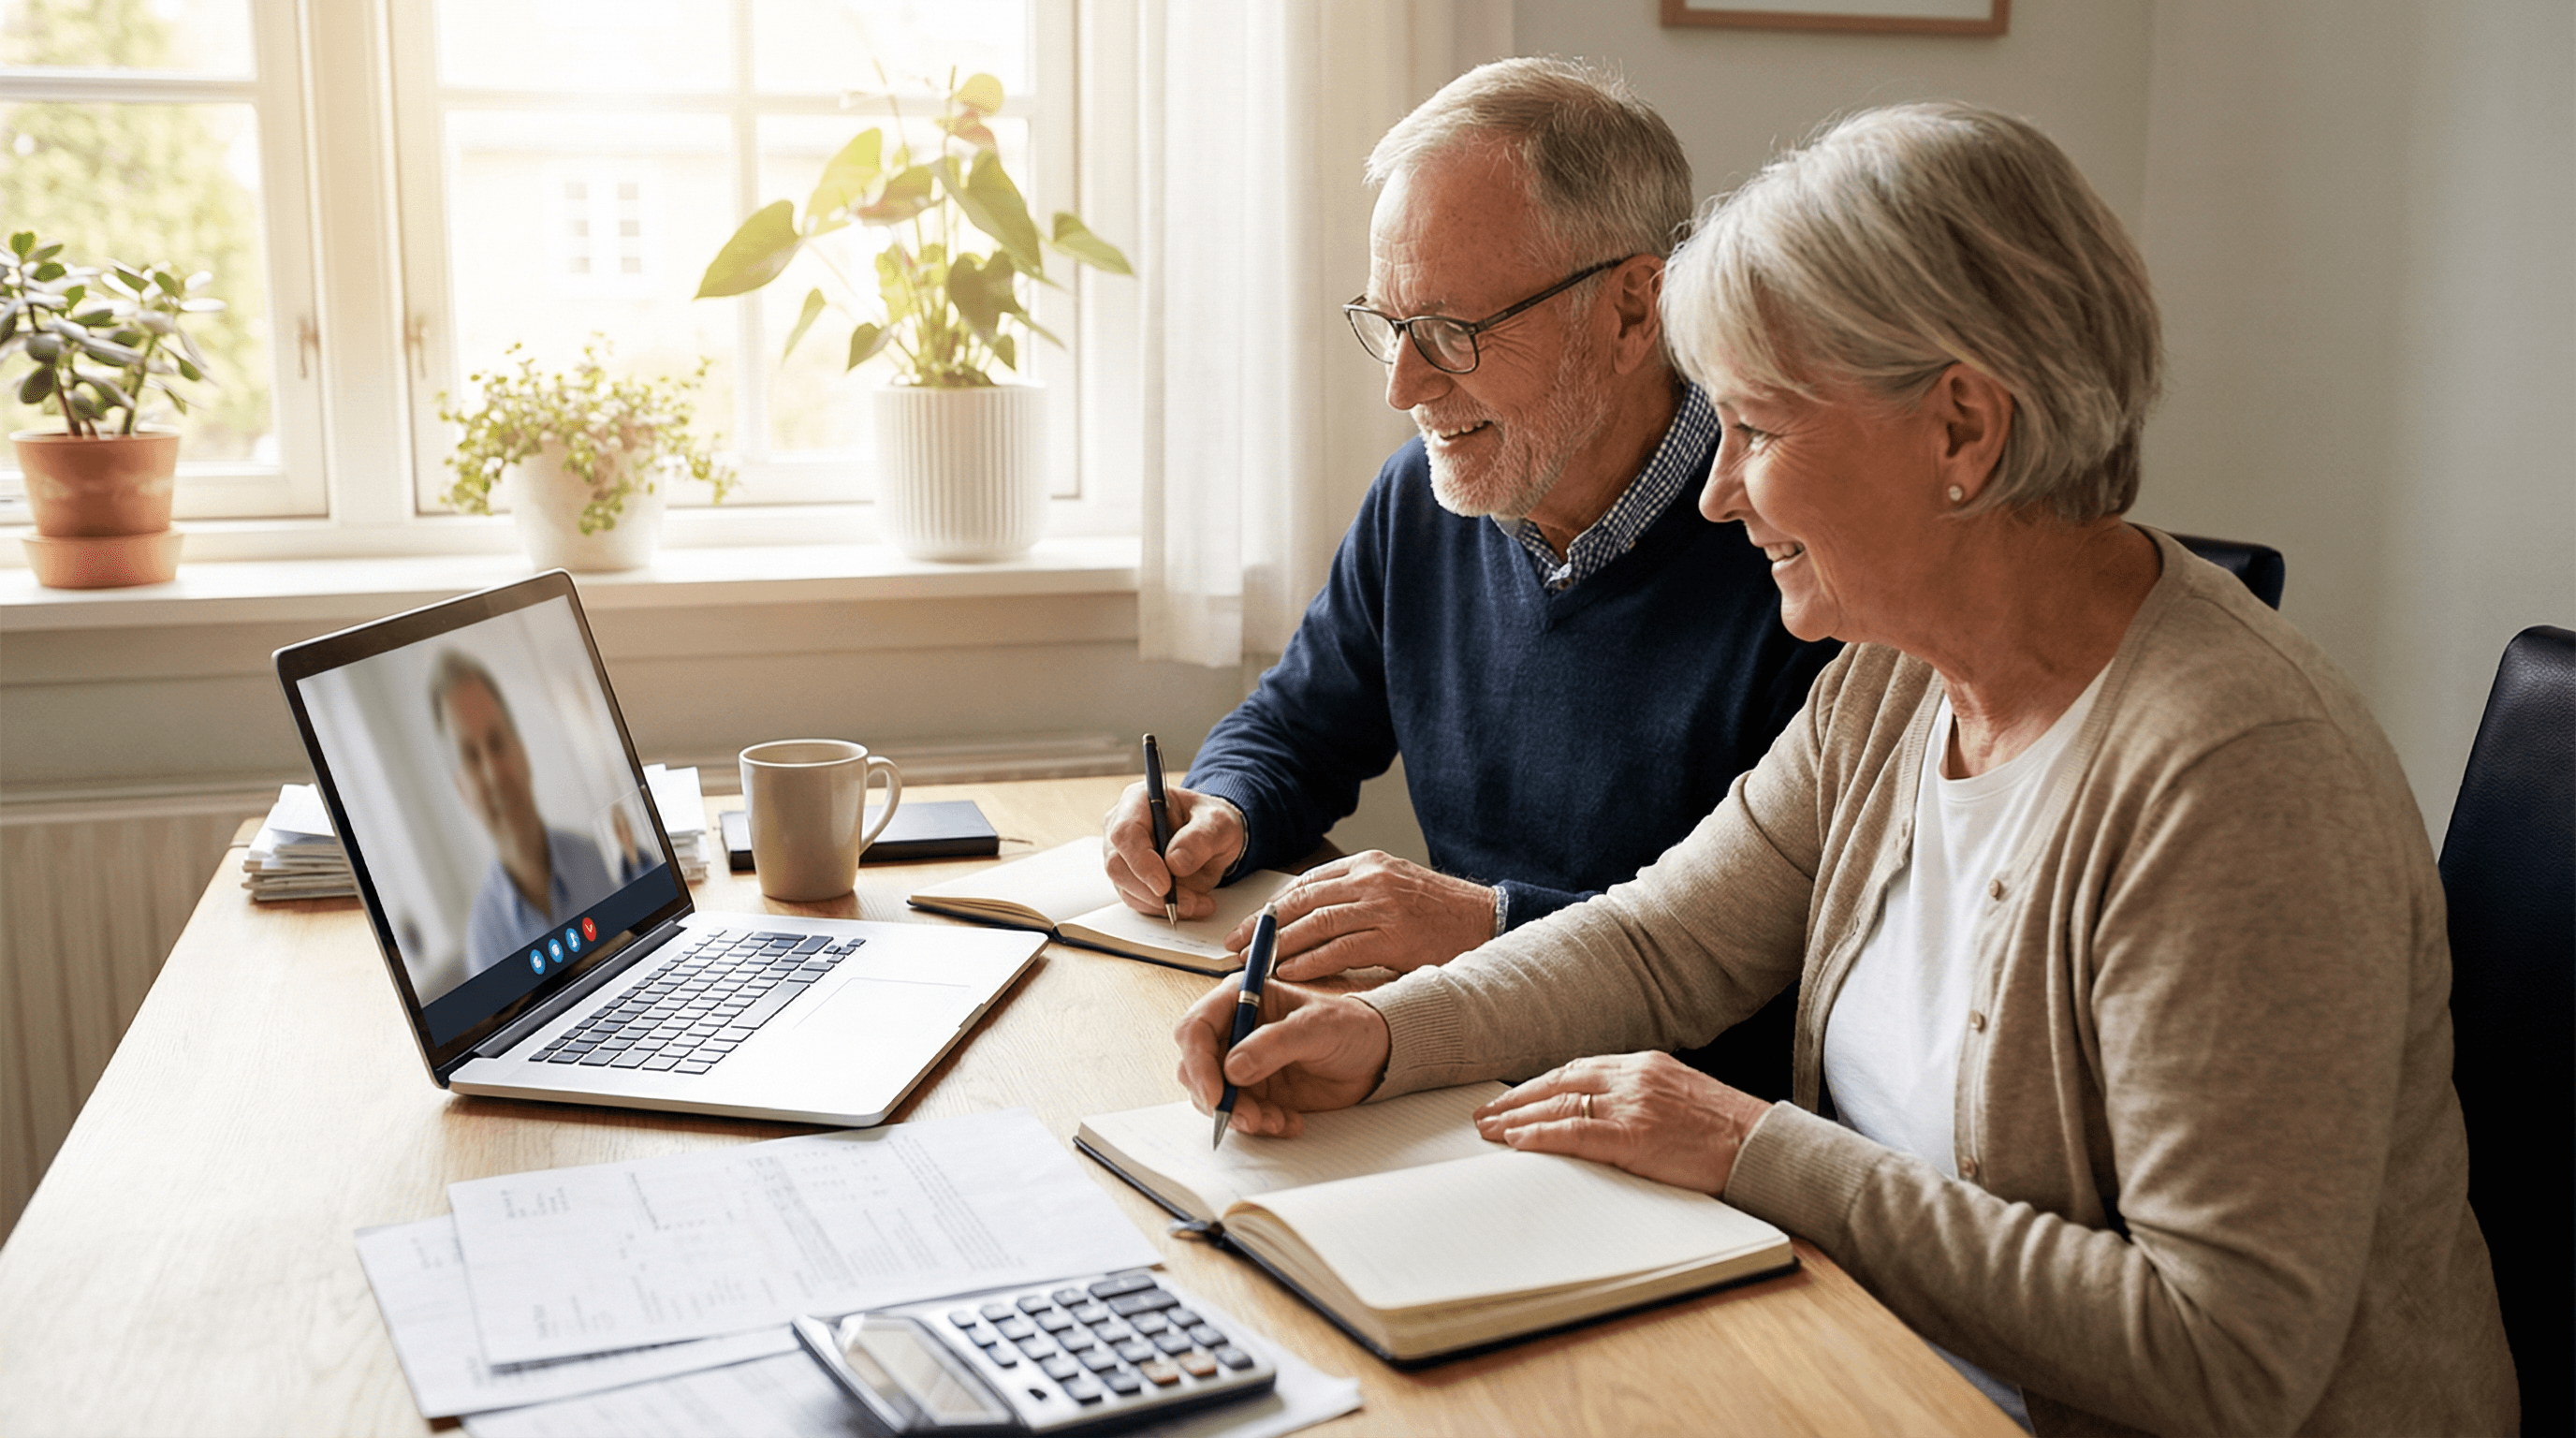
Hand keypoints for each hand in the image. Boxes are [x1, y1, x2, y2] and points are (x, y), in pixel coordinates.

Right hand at [1104, 782, 1244, 920]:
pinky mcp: (1129, 878)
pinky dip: (1163, 909)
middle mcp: (1122, 826)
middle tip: (1187, 901)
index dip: (1141, 861)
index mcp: (1139, 801)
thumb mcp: (1219, 823)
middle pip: (1117, 864)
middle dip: (1151, 891)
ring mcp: (1122, 854)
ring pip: (1125, 888)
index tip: (1165, 885)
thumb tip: (1175, 862)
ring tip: (1197, 902)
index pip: (1125, 832)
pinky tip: (1190, 905)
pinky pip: (1138, 901)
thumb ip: (1201, 837)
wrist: (1214, 838)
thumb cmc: (1212, 822)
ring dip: (1161, 904)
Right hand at [1173, 978, 1388, 1139]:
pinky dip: (1260, 1124)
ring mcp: (1242, 1062)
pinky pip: (1240, 1114)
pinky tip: (1289, 1121)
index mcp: (1242, 997)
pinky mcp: (1255, 1091)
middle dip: (1217, 1096)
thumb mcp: (1317, 1028)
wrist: (1374, 1057)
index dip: (1198, 1061)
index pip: (1196, 1027)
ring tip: (1277, 1120)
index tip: (1215, 1092)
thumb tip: (1232, 1068)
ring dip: (1241, 1115)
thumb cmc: (1350, 1027)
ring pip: (1213, 1096)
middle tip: (1248, 1116)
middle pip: (1194, 1066)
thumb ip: (1274, 1044)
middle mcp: (1235, 1030)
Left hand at [1226, 850, 1495, 980]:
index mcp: (1368, 864)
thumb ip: (1357, 896)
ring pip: (1315, 923)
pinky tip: (1289, 972)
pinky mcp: (1394, 934)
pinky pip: (1340, 948)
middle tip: (1233, 946)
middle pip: (1302, 900)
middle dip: (1263, 925)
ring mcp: (1383, 905)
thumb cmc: (1442, 914)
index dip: (1272, 907)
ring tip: (1253, 963)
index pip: (1306, 883)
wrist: (1491, 921)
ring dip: (1279, 945)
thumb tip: (1309, 918)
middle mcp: (1371, 878)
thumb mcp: (1396, 889)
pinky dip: (1310, 961)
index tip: (1248, 926)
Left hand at [1473, 1052, 1773, 1194]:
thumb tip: (1609, 1115)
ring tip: (1489, 1132)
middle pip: (1560, 1081)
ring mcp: (1633, 1104)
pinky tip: (1517, 1142)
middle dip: (1518, 1099)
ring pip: (1559, 1104)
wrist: (1763, 1147)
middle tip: (1485, 1115)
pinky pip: (1575, 1133)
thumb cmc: (1729, 1132)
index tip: (1517, 1097)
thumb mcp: (1683, 1099)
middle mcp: (1634, 1077)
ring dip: (1517, 1119)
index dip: (1541, 1084)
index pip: (1579, 1068)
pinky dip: (1541, 1136)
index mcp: (1645, 1065)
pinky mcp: (1634, 1136)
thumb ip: (1645, 1099)